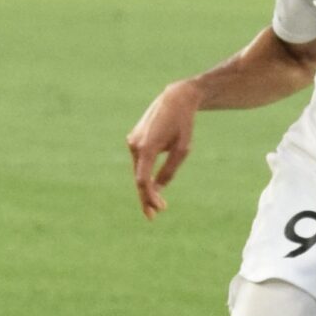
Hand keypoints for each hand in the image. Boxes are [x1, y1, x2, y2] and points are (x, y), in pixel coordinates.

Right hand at [126, 80, 199, 217]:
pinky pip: (140, 161)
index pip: (143, 180)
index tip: (159, 209)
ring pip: (139, 170)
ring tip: (157, 204)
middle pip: (139, 178)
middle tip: (153, 216)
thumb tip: (158, 189)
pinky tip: (153, 185)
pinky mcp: (134, 139)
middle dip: (147, 197)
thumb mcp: (182, 150)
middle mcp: (135, 145)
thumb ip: (169, 171)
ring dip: (147, 186)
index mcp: (147, 147)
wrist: (175, 99)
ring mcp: (132, 141)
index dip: (149, 197)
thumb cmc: (182, 124)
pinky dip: (145, 173)